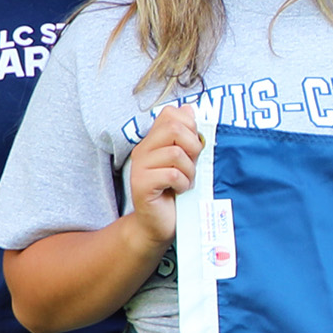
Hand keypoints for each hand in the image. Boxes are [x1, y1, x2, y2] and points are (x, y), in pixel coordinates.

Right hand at [122, 105, 201, 241]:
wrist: (160, 224)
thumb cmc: (176, 191)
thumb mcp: (187, 160)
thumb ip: (187, 137)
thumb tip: (188, 108)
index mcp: (153, 141)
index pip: (171, 114)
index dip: (190, 127)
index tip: (192, 149)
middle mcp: (143, 150)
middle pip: (174, 129)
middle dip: (192, 147)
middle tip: (191, 167)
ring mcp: (139, 167)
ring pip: (175, 153)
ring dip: (189, 171)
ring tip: (184, 182)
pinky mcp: (141, 185)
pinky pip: (171, 174)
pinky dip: (182, 183)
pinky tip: (179, 191)